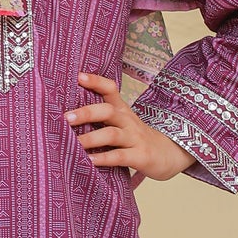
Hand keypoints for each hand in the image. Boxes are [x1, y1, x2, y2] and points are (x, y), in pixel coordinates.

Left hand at [65, 72, 195, 188]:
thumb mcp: (123, 123)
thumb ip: (102, 117)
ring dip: (90, 138)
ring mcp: (135, 138)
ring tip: (73, 143)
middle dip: (86, 113)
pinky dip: (104, 158)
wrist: (171, 155)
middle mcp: (128, 121)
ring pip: (111, 134)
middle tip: (65, 118)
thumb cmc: (137, 139)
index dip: (95, 81)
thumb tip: (67, 115)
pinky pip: (120, 156)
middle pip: (107, 111)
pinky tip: (89, 161)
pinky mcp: (140, 156)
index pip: (110, 89)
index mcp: (122, 110)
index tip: (78, 76)